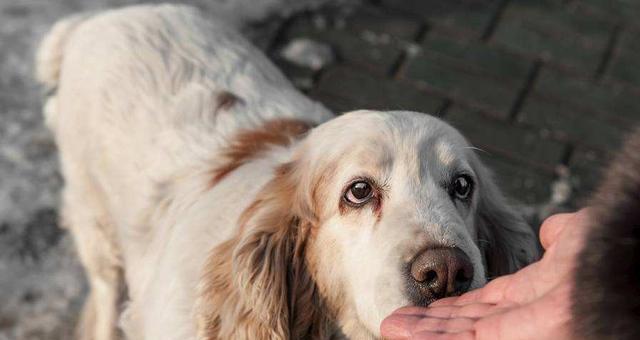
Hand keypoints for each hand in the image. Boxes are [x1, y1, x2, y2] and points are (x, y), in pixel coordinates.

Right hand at [381, 210, 590, 339]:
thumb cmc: (609, 251)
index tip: (427, 301)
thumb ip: (562, 236)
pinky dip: (429, 337)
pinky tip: (399, 331)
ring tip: (388, 326)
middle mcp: (522, 318)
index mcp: (536, 296)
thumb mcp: (579, 241)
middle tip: (394, 319)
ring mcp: (518, 332)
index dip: (453, 305)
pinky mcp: (511, 339)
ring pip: (458, 334)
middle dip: (429, 322)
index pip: (485, 305)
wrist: (619, 260)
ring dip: (421, 331)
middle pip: (464, 323)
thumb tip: (550, 227)